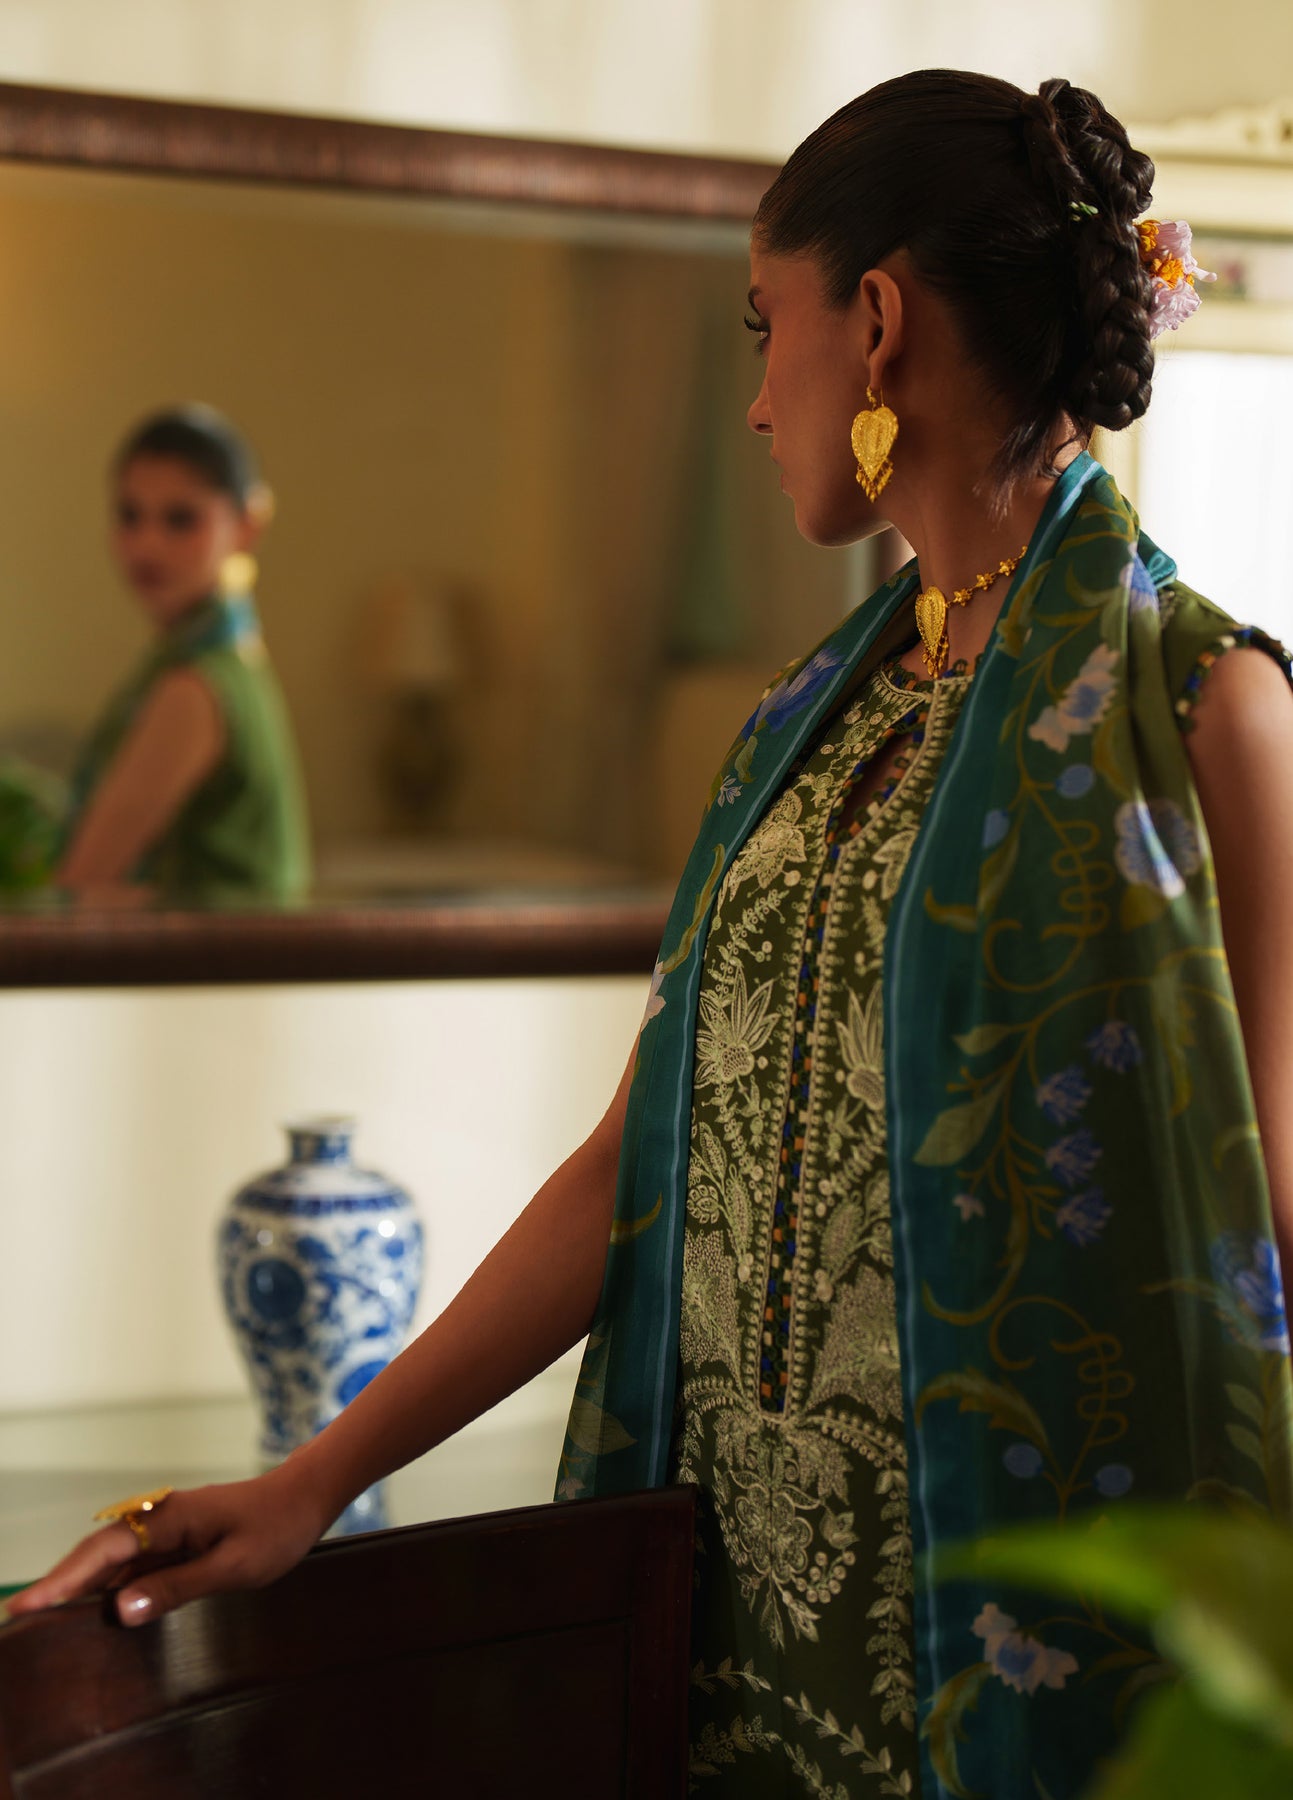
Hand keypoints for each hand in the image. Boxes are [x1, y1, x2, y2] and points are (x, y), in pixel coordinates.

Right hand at [3, 1458, 329, 1626]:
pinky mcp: (175, 1541)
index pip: (103, 1551)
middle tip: (18, 1621)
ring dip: (80, 1589)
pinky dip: (111, 1587)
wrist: (304, 1498)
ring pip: (113, 1562)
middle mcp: (159, 1519)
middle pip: (97, 1555)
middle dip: (57, 1586)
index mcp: (169, 1518)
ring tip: (43, 1623)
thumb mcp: (233, 1567)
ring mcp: (166, 1530)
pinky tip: (95, 1614)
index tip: (26, 1606)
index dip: (61, 1580)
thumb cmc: (276, 1528)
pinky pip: (134, 1565)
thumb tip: (120, 1609)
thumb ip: (178, 1587)